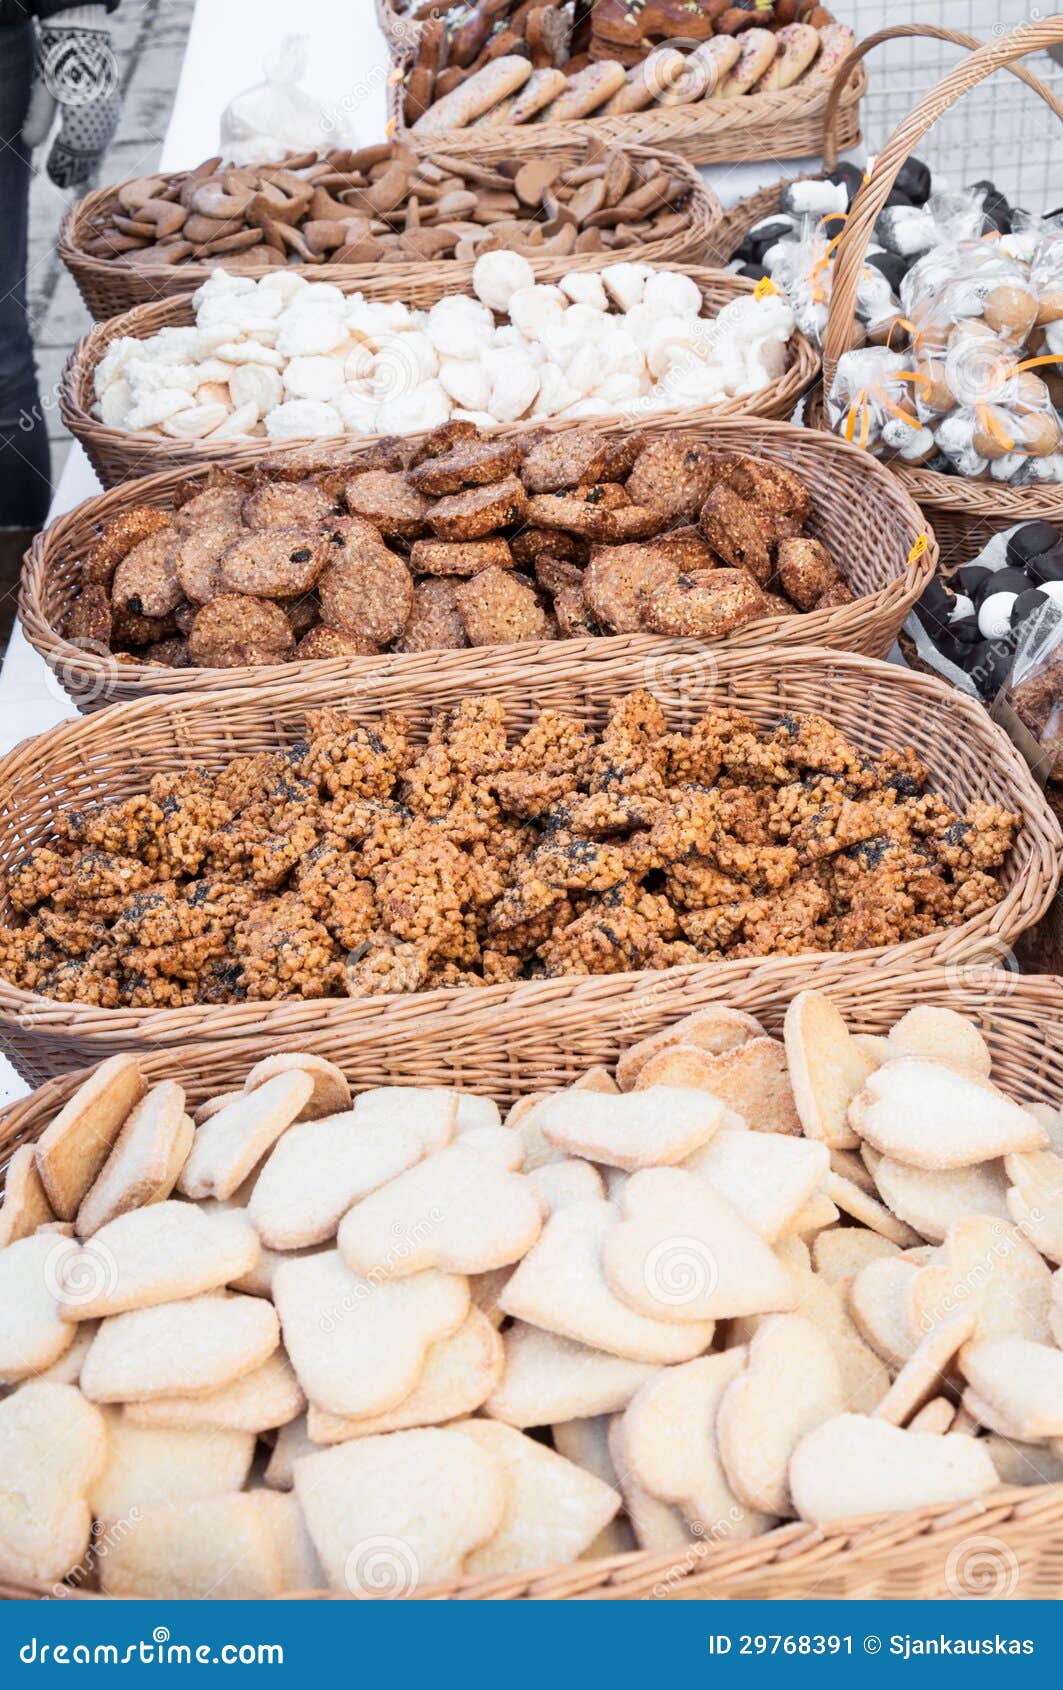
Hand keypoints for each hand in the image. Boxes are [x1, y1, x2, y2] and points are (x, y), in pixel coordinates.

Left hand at [23, 5, 121, 189]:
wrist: (85, 35)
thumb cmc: (60, 60)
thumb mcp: (44, 88)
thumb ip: (38, 118)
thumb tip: (29, 144)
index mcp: (83, 120)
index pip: (73, 155)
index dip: (63, 168)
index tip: (53, 178)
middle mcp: (101, 123)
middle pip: (88, 157)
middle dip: (75, 170)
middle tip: (61, 182)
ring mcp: (109, 118)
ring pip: (99, 149)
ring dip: (87, 162)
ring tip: (76, 173)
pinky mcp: (112, 111)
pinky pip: (105, 137)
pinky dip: (96, 149)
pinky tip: (90, 153)